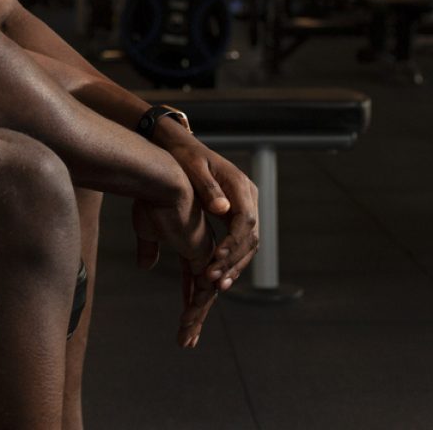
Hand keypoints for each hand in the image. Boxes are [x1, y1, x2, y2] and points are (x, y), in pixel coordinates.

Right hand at [131, 191, 219, 347]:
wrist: (160, 182)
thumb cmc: (151, 199)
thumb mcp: (146, 229)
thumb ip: (149, 248)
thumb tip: (145, 267)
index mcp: (191, 243)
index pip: (194, 279)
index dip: (190, 300)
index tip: (185, 320)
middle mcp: (202, 250)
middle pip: (203, 290)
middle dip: (196, 316)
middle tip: (188, 339)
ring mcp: (205, 252)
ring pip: (206, 294)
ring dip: (195, 318)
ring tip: (186, 340)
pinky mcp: (203, 254)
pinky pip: (204, 288)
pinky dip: (196, 308)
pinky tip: (187, 322)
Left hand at [157, 133, 258, 291]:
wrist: (182, 147)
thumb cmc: (184, 155)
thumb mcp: (193, 167)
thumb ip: (207, 187)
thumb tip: (223, 209)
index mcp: (239, 185)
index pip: (246, 220)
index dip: (234, 242)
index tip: (217, 259)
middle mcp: (247, 196)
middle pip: (250, 236)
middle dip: (234, 261)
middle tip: (215, 282)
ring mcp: (244, 206)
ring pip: (248, 243)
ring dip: (234, 265)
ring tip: (217, 286)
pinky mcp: (236, 214)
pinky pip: (239, 241)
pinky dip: (231, 260)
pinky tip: (218, 277)